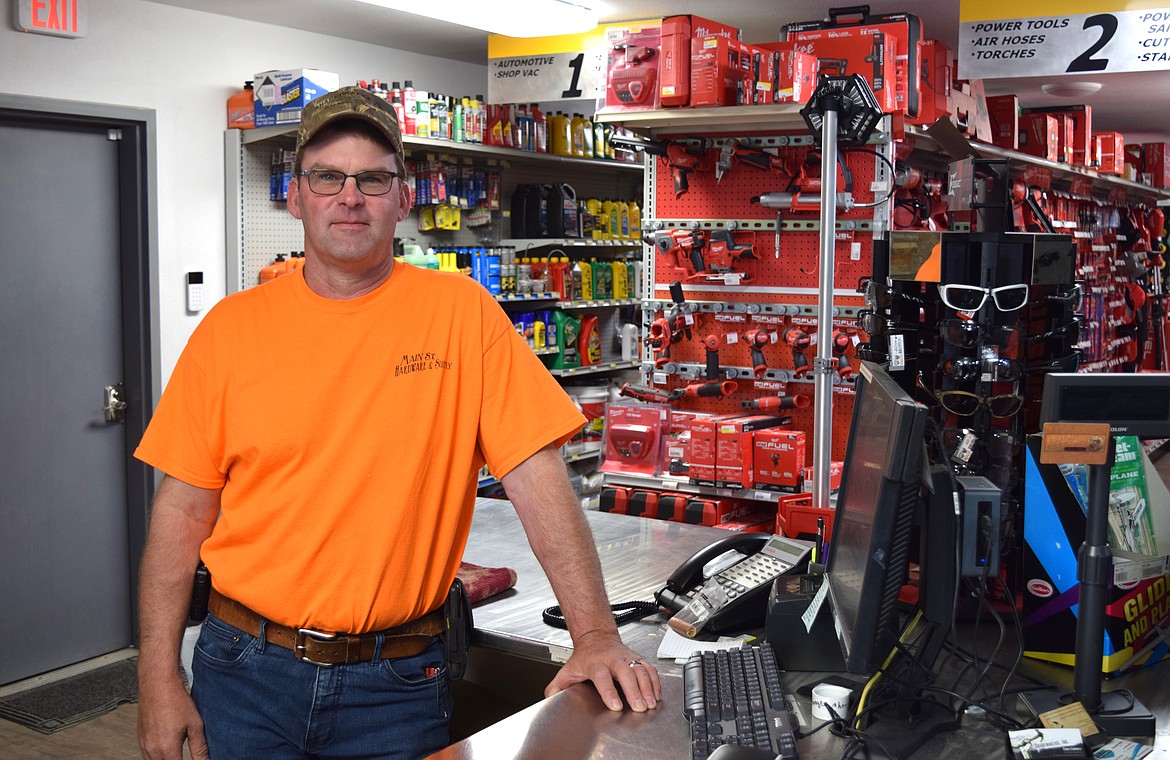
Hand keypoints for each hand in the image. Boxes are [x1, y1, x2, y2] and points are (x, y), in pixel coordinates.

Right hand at [138, 678, 208, 759]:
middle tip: (182, 755)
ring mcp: (144, 744)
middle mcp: (152, 749)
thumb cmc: (175, 700)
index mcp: (167, 748)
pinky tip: (165, 748)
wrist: (158, 684)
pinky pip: (146, 755)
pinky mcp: (140, 738)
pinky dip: (156, 756)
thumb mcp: (195, 724)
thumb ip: (199, 747)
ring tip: (176, 753)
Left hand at [544, 630, 660, 711]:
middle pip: (625, 674)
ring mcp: (626, 658)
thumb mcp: (569, 669)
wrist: (596, 636)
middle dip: (634, 691)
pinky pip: (649, 668)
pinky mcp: (637, 658)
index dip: (609, 691)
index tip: (615, 705)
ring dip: (647, 687)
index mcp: (595, 664)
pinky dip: (655, 681)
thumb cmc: (584, 657)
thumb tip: (550, 698)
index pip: (602, 677)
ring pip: (640, 670)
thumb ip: (558, 685)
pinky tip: (656, 694)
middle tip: (639, 706)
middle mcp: (612, 659)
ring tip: (650, 703)